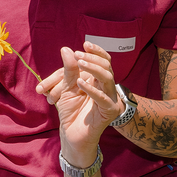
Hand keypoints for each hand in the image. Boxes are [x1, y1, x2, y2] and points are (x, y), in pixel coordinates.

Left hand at [49, 42, 122, 164]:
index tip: (85, 43)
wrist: (71, 133)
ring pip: (108, 78)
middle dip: (92, 58)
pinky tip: (80, 83)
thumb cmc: (70, 110)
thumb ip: (69, 70)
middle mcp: (107, 87)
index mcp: (99, 80)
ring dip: (93, 68)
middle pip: (107, 66)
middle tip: (78, 54)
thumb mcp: (67, 87)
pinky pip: (103, 98)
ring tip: (80, 63)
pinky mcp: (109, 112)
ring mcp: (110, 99)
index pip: (104, 61)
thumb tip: (66, 49)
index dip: (97, 51)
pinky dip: (92, 89)